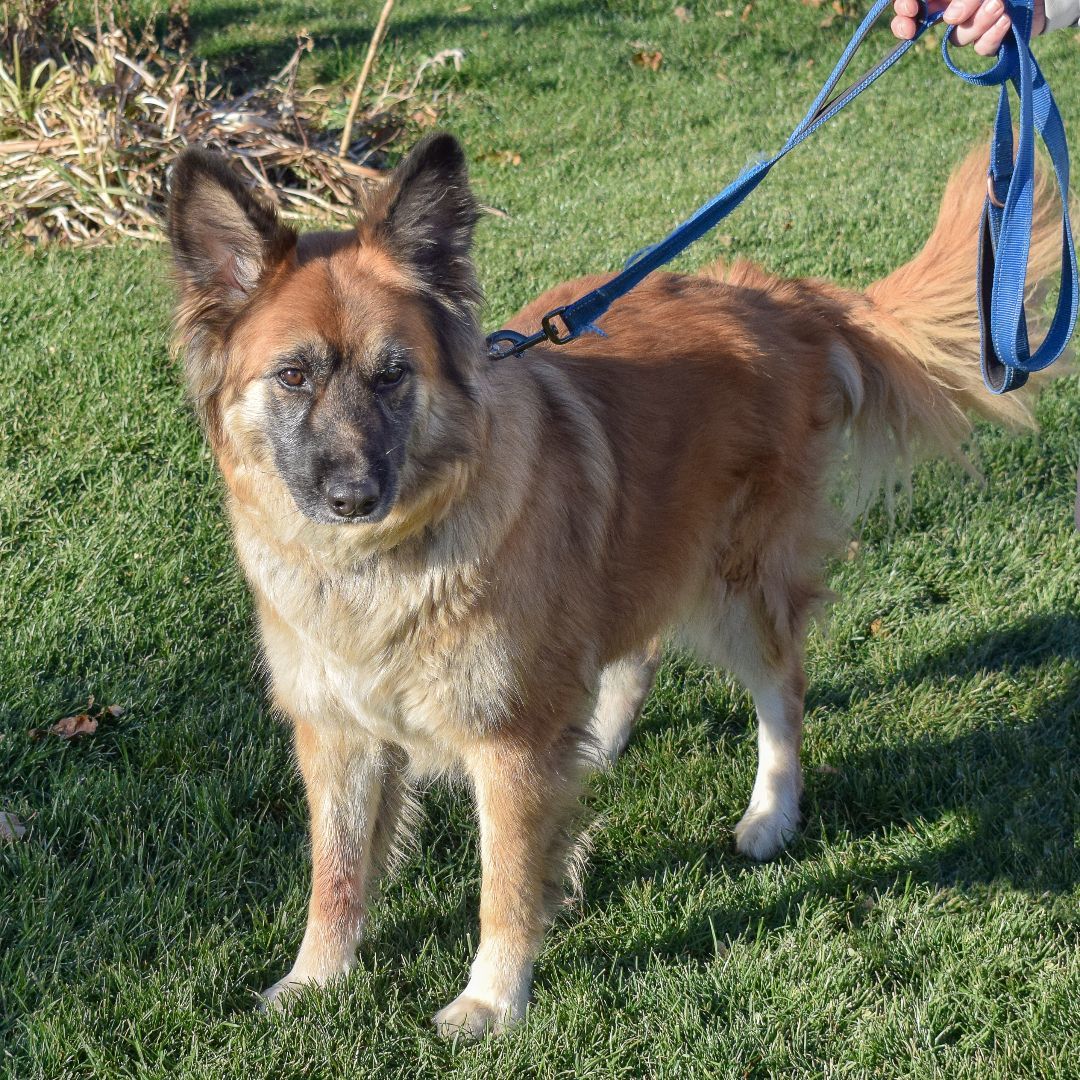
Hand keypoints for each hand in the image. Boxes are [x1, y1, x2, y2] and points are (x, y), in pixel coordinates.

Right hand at [891, 0, 1045, 55]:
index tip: (910, 11)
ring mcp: (970, 28)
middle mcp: (951, 11)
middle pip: (921, 27)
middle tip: (939, 20)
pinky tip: (1005, 19)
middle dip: (924, 25)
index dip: (902, 12)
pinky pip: (982, 48)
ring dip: (977, 21)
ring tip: (998, 3)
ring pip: (958, 37)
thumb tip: (949, 18)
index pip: (909, 6)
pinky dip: (993, 34)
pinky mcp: (990, 43)